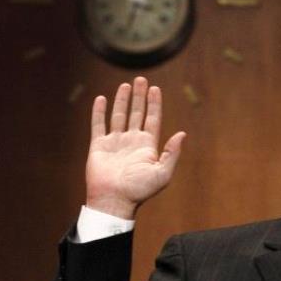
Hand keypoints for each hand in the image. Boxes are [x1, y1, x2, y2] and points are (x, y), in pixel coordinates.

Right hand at [85, 76, 185, 218]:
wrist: (115, 200)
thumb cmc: (140, 190)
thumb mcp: (163, 172)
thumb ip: (172, 152)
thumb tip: (182, 134)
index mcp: (148, 146)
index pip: (152, 119)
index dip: (154, 104)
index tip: (155, 89)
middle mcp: (132, 141)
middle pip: (137, 113)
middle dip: (139, 97)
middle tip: (141, 79)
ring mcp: (115, 142)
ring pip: (119, 115)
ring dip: (122, 100)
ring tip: (125, 85)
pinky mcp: (98, 146)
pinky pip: (98, 125)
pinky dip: (99, 112)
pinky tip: (101, 99)